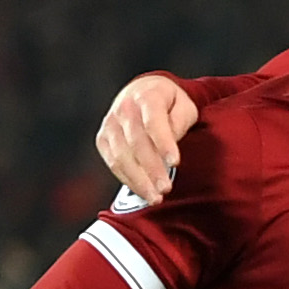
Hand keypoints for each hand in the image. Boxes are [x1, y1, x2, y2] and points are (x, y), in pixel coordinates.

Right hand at [96, 73, 196, 205]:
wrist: (142, 91)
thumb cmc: (168, 103)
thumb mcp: (185, 105)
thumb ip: (181, 122)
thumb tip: (172, 143)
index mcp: (147, 96)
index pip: (153, 122)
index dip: (164, 143)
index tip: (175, 162)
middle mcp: (125, 108)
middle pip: (136, 142)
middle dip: (151, 169)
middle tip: (165, 188)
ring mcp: (111, 124)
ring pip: (121, 156)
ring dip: (138, 180)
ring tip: (155, 197)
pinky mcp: (103, 138)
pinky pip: (113, 163)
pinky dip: (128, 179)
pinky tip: (142, 190)